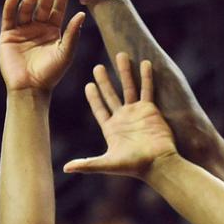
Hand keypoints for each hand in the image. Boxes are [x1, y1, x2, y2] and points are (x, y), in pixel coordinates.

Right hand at [0, 0, 85, 93]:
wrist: (30, 88)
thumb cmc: (51, 73)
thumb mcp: (65, 53)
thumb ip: (72, 34)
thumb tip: (81, 14)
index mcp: (53, 31)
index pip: (58, 9)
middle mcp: (38, 28)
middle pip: (43, 5)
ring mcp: (22, 30)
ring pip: (26, 10)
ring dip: (29, 1)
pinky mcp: (8, 35)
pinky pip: (8, 17)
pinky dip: (10, 6)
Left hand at [65, 53, 176, 178]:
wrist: (158, 163)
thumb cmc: (134, 166)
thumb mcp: (107, 164)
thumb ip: (87, 164)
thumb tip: (66, 169)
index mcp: (111, 129)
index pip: (99, 108)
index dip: (93, 97)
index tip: (88, 84)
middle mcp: (123, 118)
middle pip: (111, 95)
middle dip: (104, 81)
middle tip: (98, 66)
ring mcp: (137, 112)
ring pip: (129, 87)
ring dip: (125, 72)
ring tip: (120, 55)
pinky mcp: (151, 110)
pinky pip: (148, 90)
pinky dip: (146, 77)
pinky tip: (144, 63)